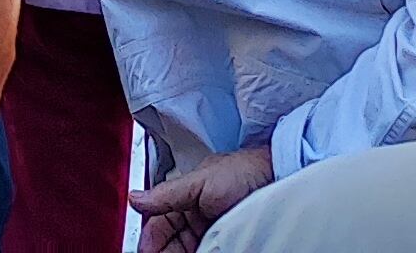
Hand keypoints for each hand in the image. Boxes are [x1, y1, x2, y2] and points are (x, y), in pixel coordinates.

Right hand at [131, 143, 274, 249]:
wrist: (280, 177)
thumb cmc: (245, 170)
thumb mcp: (201, 180)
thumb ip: (167, 193)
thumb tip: (135, 198)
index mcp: (185, 198)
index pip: (157, 225)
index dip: (149, 241)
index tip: (145, 252)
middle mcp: (196, 217)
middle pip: (169, 243)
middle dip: (163, 250)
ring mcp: (211, 232)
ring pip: (185, 249)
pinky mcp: (227, 242)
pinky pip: (206, 250)